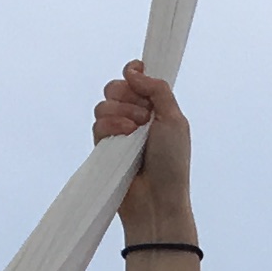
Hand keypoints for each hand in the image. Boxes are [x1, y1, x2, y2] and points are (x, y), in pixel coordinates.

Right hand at [93, 60, 192, 225]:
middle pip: (115, 87)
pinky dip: (110, 127)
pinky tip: (124, 138)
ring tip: (136, 132)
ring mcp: (118, 133)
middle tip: (145, 116)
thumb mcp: (175, 120)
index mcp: (155, 108)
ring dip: (120, 113)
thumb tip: (134, 71)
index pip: (135, 78)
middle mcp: (134, 117)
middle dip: (127, 96)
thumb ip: (158, 90)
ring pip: (103, 104)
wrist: (158, 199)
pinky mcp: (104, 148)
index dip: (133, 72)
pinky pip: (97, 124)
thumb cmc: (172, 163)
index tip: (136, 72)